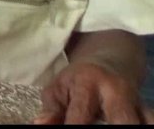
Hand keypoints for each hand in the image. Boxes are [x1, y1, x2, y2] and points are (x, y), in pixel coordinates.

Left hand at [34, 60, 153, 123]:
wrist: (111, 60)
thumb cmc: (78, 79)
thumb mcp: (58, 87)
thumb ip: (51, 109)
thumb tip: (40, 124)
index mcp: (88, 83)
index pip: (81, 115)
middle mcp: (116, 93)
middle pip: (122, 121)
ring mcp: (136, 102)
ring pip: (144, 121)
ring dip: (130, 125)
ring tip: (110, 125)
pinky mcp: (146, 109)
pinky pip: (150, 120)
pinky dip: (144, 123)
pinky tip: (132, 125)